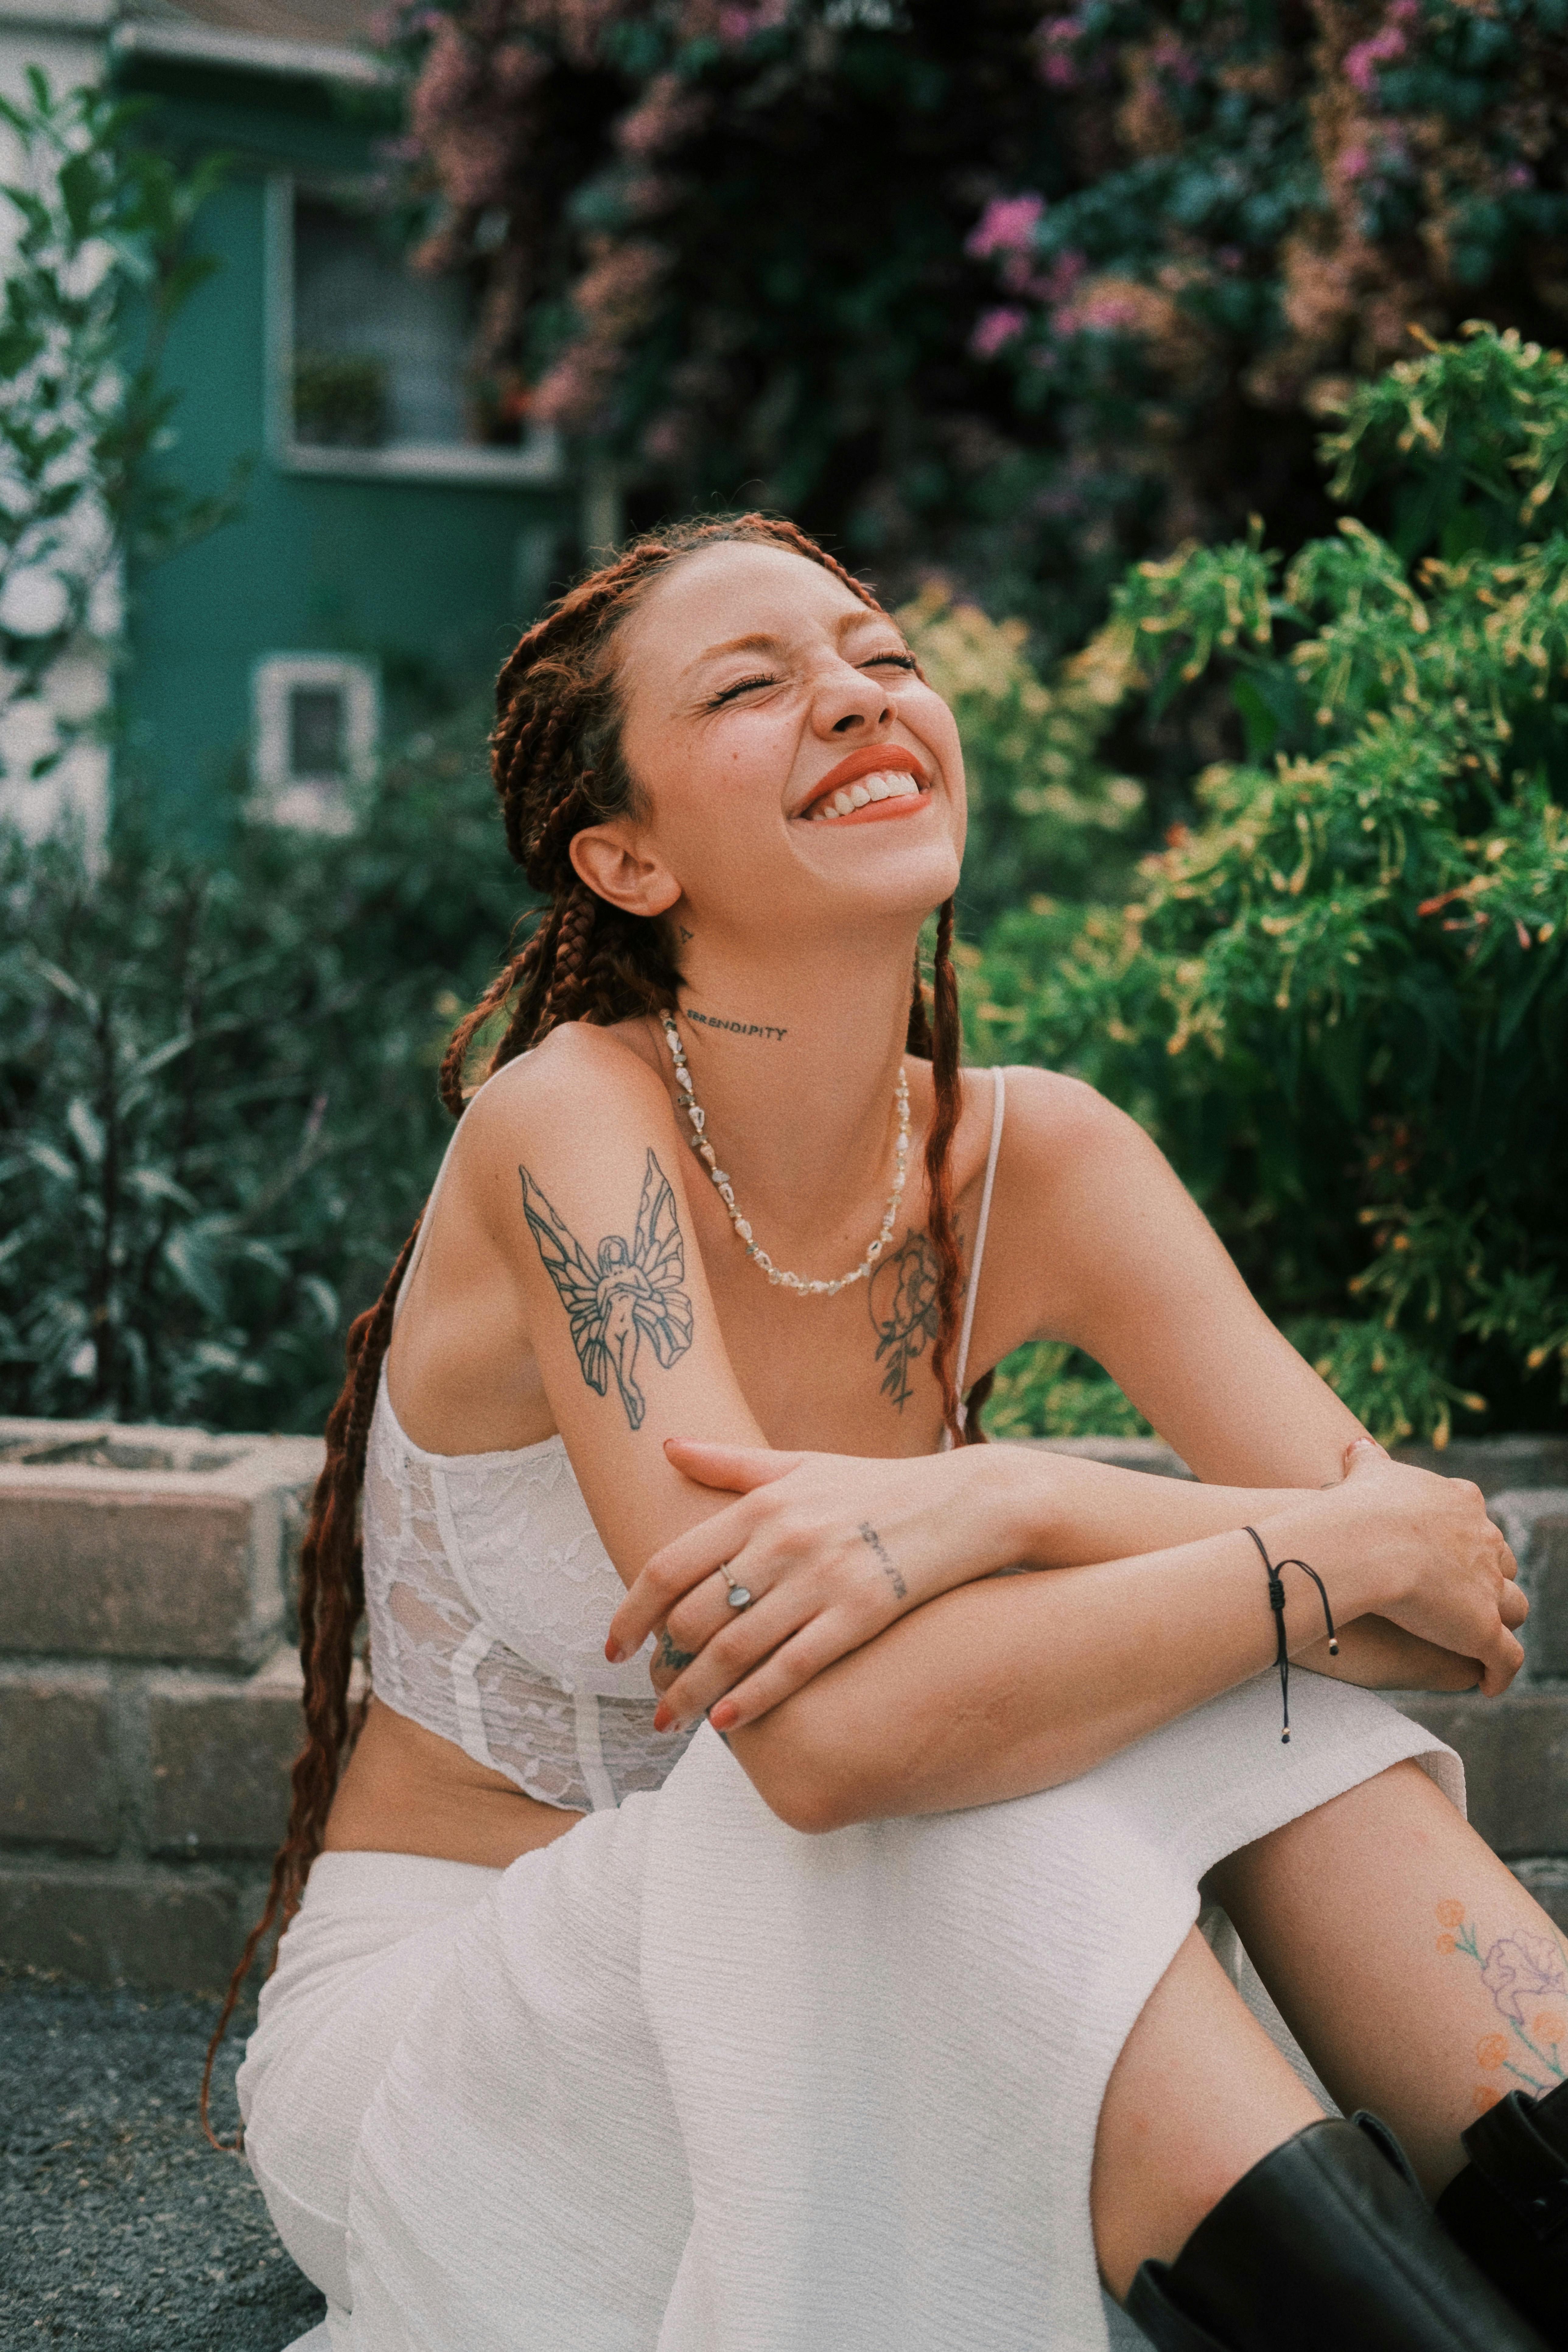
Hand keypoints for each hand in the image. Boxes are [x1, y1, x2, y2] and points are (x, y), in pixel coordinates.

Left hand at [606, 1436, 1022, 1734]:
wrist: (964, 1502)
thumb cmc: (875, 1485)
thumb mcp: (800, 1463)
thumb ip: (728, 1463)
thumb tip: (666, 1447)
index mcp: (762, 1504)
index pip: (671, 1565)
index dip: (632, 1611)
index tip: (612, 1646)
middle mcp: (784, 1541)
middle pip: (696, 1615)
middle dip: (663, 1662)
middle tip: (650, 1689)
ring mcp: (823, 1580)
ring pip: (736, 1649)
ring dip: (694, 1692)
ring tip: (670, 1720)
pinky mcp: (860, 1614)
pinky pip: (793, 1668)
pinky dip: (754, 1700)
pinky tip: (726, 1725)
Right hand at [1307, 1438, 1526, 1696]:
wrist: (1364, 1542)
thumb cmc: (1359, 1506)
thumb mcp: (1368, 1472)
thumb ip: (1369, 1462)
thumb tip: (1359, 1447)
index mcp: (1463, 1503)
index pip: (1479, 1523)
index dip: (1467, 1541)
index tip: (1447, 1555)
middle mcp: (1486, 1541)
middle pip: (1502, 1564)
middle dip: (1488, 1580)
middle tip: (1461, 1598)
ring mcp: (1489, 1587)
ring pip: (1513, 1608)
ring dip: (1499, 1622)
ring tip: (1478, 1639)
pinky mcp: (1484, 1629)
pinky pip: (1505, 1659)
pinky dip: (1499, 1673)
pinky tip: (1486, 1684)